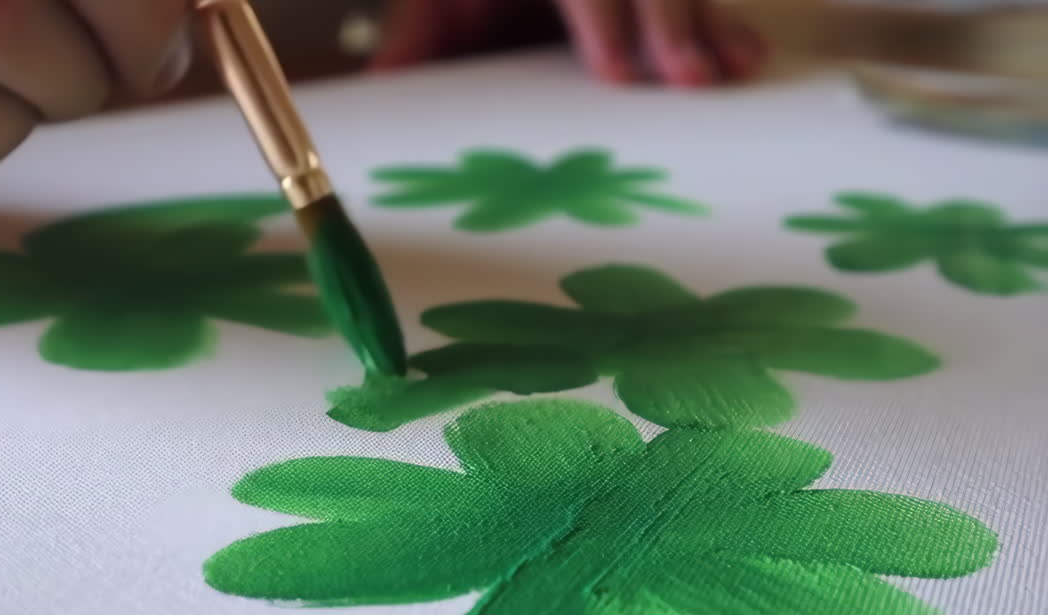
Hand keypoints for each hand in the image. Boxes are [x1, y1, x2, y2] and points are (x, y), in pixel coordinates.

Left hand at [371, 0, 766, 86]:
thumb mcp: (442, 0)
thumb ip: (419, 35)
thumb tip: (384, 88)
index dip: (602, 19)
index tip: (615, 72)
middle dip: (669, 20)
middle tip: (688, 79)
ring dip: (708, 23)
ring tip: (737, 69)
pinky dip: (722, 23)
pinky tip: (749, 56)